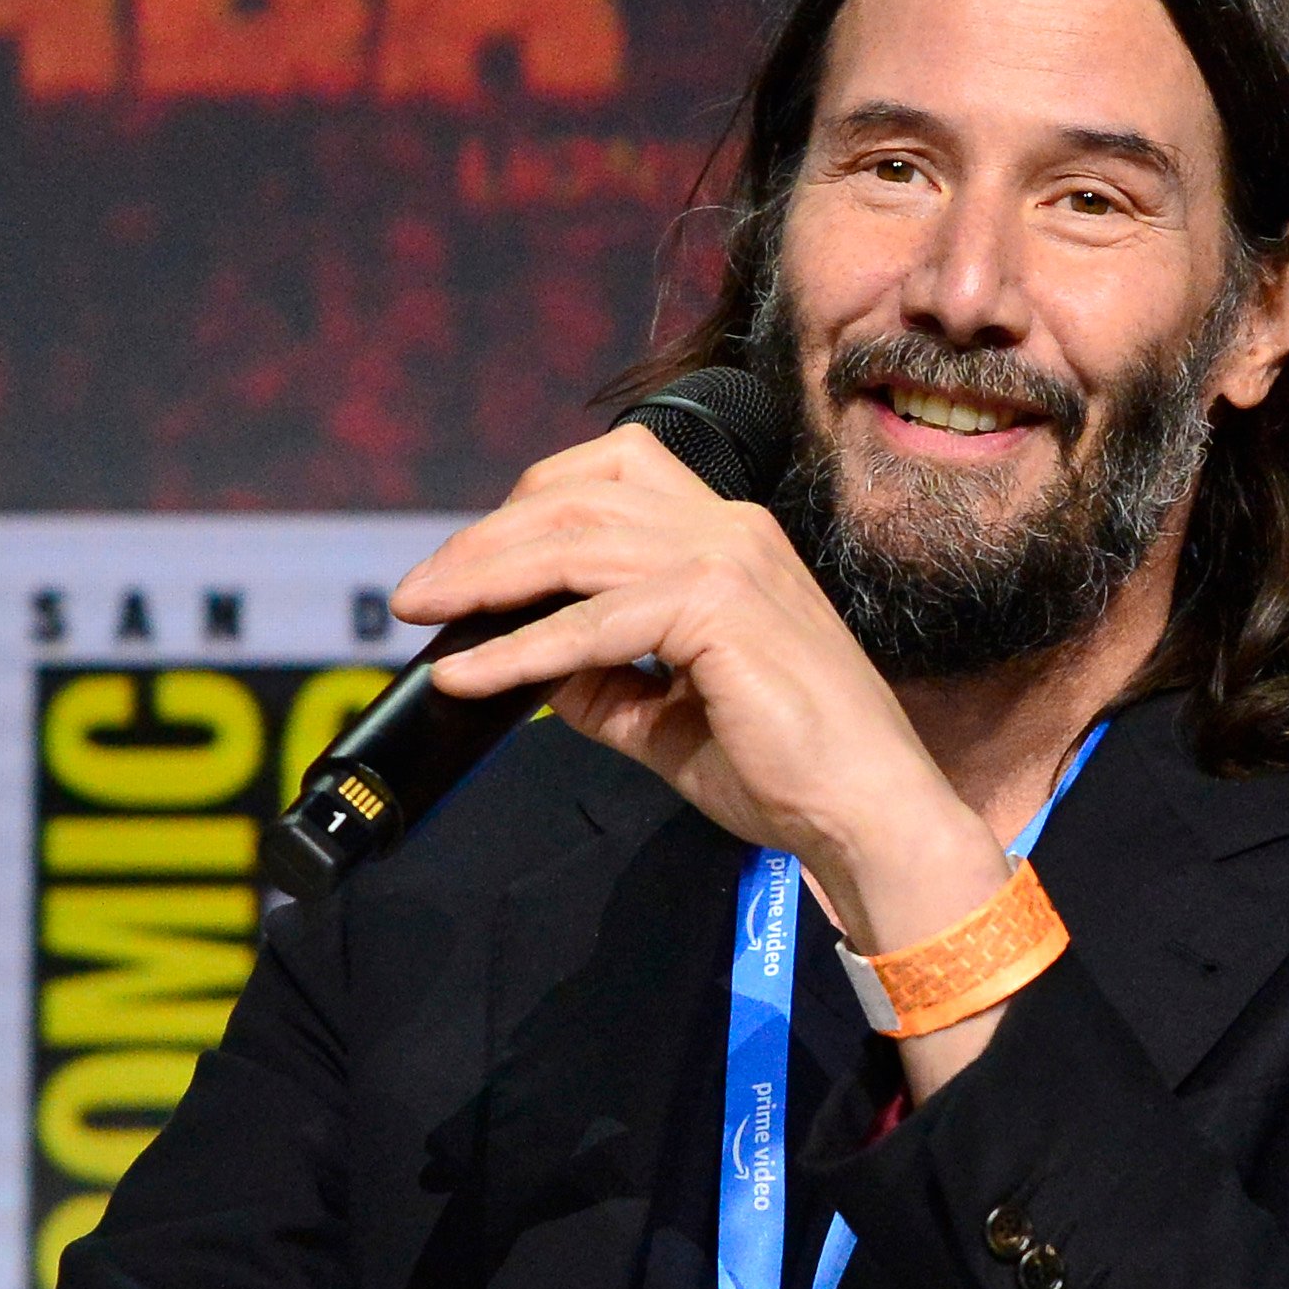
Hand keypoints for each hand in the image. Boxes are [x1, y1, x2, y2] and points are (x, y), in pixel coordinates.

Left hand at [390, 426, 1012, 962]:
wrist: (870, 813)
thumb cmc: (791, 771)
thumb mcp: (672, 720)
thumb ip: (606, 687)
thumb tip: (535, 677)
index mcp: (728, 539)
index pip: (613, 475)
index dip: (530, 505)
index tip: (471, 559)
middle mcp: (728, 530)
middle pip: (578, 494)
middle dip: (486, 536)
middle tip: (418, 590)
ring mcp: (727, 561)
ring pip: (575, 540)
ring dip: (485, 575)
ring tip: (423, 612)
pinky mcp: (718, 610)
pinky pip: (590, 624)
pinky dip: (518, 649)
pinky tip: (469, 674)